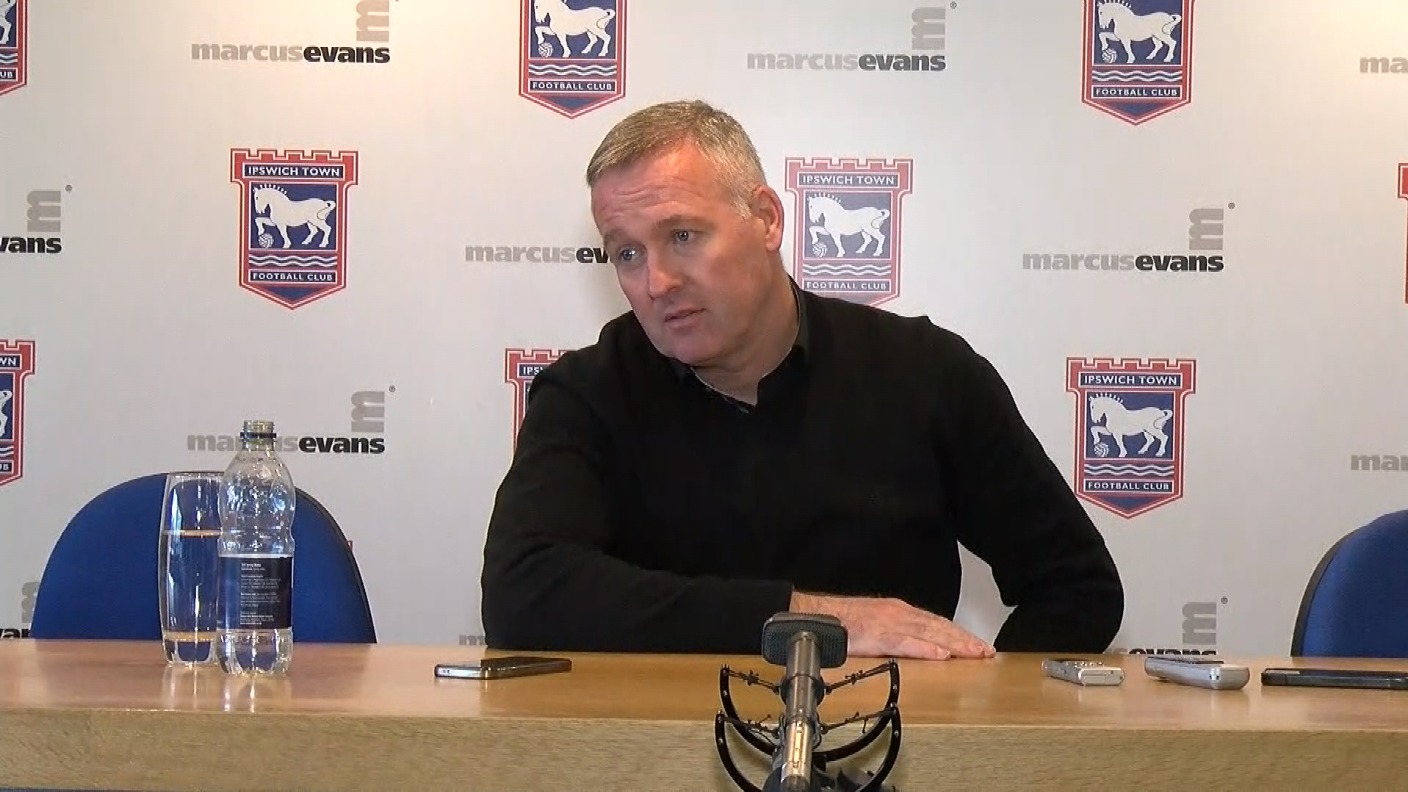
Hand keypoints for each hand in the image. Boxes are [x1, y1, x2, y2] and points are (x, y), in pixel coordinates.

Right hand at [790, 591, 994, 659]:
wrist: (814, 616)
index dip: (959, 634)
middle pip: (939, 626)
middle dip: (965, 639)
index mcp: (898, 612)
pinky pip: (906, 642)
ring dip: (955, 643)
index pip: (936, 623)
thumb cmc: (840, 624)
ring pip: (930, 632)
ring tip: (975, 653)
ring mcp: (889, 622)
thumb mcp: (875, 628)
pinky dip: (926, 647)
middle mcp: (898, 613)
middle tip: (987, 651)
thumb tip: (915, 650)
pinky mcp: (878, 634)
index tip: (978, 645)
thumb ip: (895, 636)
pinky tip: (941, 654)